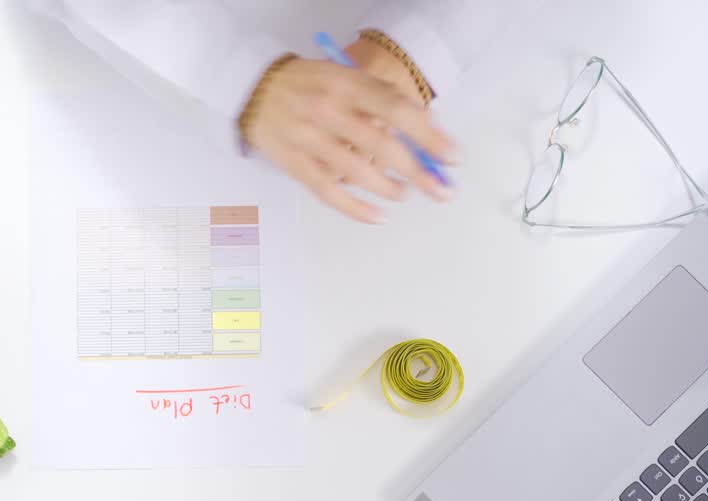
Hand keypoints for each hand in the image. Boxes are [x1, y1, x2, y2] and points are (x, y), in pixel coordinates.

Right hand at [244, 54, 455, 223]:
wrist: (255, 90)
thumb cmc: (310, 85)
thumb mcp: (345, 77)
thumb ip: (381, 100)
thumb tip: (426, 134)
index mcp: (347, 84)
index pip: (397, 110)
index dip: (429, 135)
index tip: (452, 156)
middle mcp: (329, 110)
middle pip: (382, 146)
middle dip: (417, 172)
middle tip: (440, 190)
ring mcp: (309, 139)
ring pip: (357, 172)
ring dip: (388, 188)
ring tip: (403, 194)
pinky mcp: (294, 164)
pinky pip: (329, 193)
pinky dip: (355, 209)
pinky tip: (377, 216)